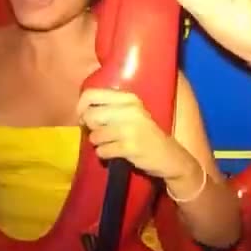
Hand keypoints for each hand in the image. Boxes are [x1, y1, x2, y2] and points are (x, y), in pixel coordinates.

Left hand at [77, 88, 195, 180]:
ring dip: (98, 143)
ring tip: (110, 144)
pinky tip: (114, 154)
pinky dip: (104, 154)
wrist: (169, 156)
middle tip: (99, 134)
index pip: (91, 94)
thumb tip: (81, 112)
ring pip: (94, 135)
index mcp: (129, 98)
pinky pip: (102, 151)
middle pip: (90, 115)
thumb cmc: (146, 133)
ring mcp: (129, 129)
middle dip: (90, 128)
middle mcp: (129, 110)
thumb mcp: (132, 112)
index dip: (81, 107)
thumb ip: (110, 107)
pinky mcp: (129, 147)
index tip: (84, 117)